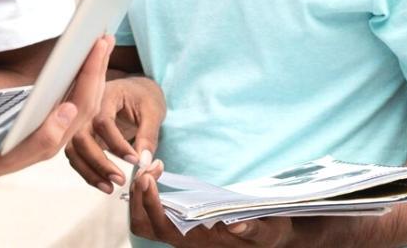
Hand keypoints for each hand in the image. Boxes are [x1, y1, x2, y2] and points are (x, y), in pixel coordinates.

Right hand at [0, 35, 113, 173]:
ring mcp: (52, 130)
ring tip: (100, 49)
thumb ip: (44, 137)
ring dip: (93, 73)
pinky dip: (79, 82)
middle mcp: (58, 135)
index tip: (99, 44)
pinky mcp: (43, 124)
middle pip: (89, 99)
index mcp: (54, 139)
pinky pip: (70, 101)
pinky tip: (79, 71)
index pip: (83, 101)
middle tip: (107, 38)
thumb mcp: (12, 153)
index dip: (93, 71)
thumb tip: (69, 109)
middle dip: (100, 67)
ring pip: (82, 100)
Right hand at [66, 75, 165, 192]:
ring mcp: (81, 123)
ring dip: (89, 171)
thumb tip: (144, 162)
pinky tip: (102, 183)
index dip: (116, 143)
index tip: (134, 160)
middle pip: (81, 137)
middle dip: (99, 162)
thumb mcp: (153, 111)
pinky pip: (76, 155)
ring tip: (109, 187)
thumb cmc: (143, 97)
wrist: (135, 92)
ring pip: (73, 149)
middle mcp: (87, 109)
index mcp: (106, 95)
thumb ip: (149, 136)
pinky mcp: (82, 136)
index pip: (102, 121)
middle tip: (120, 179)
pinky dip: (86, 171)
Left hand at [129, 169, 295, 246]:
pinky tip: (159, 171)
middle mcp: (184, 240)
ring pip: (144, 217)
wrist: (268, 238)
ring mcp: (180, 231)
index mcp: (199, 243)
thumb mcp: (267, 232)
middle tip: (148, 167)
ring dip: (141, 191)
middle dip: (138, 195)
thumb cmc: (267, 234)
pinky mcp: (180, 221)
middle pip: (142, 224)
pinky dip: (148, 189)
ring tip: (153, 166)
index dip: (150, 204)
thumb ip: (253, 229)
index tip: (149, 177)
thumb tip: (235, 224)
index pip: (162, 227)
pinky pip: (153, 209)